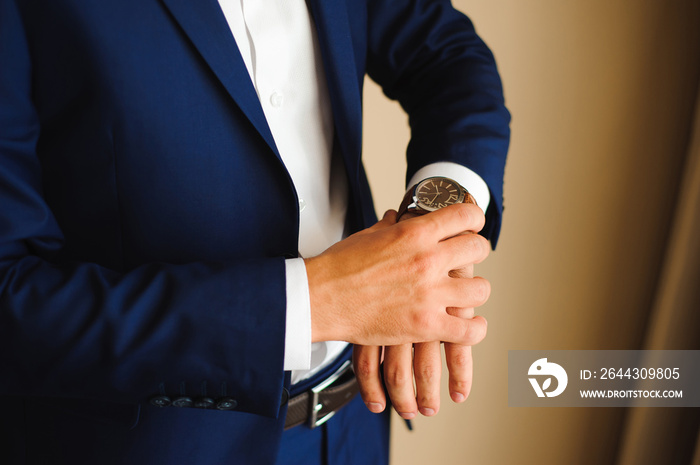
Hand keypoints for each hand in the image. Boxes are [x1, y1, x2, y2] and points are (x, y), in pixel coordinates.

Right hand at [351, 210, 486, 417]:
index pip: (464, 216)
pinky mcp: (426, 325)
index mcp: (415, 234)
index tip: (473, 226)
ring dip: (475, 291)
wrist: (320, 298)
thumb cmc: (338, 267)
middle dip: (477, 252)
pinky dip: (474, 329)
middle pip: (478, 249)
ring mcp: (429, 294)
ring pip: (480, 289)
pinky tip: (469, 327)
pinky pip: (469, 329)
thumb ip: (390, 227)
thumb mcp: (367, 236)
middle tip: (469, 259)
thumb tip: (396, 218)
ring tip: (467, 295)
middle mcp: (428, 260)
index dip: (474, 219)